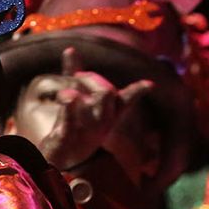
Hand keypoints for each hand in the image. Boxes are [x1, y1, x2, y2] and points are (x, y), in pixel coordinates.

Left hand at [31, 47, 154, 168]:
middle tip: (77, 76)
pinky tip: (66, 96)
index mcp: (107, 113)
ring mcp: (86, 131)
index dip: (137, 91)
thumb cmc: (72, 126)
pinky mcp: (67, 139)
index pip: (125, 100)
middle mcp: (101, 122)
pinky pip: (71, 123)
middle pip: (108, 94)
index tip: (150, 84)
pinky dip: (69, 108)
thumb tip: (70, 49)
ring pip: (94, 109)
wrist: (58, 159)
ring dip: (82, 91)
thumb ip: (73, 74)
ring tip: (68, 90)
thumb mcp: (74, 100)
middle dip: (94, 79)